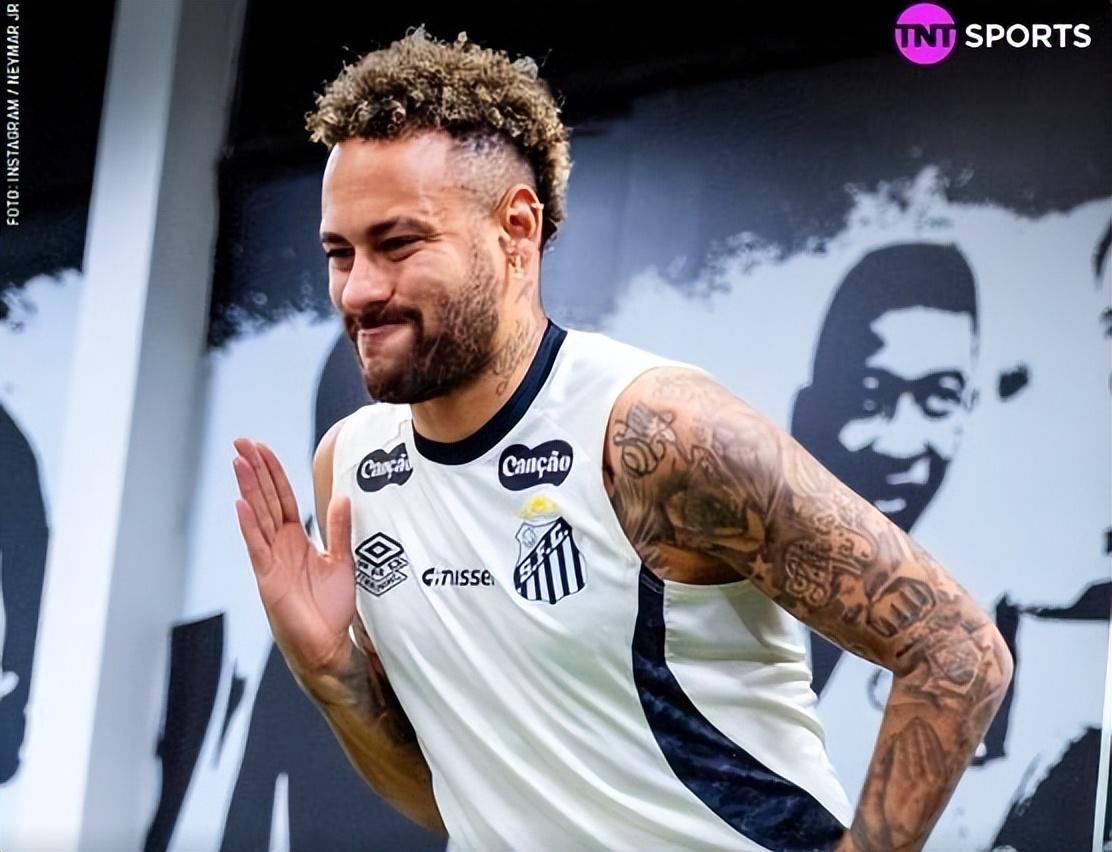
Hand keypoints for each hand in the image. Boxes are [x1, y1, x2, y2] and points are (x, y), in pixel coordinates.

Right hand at [233, 438, 355, 677]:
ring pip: (257, 517)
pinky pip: (257, 548)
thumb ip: (340, 529)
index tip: (261, 448)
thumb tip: (344, 497)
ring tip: (238, 462)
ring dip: (248, 489)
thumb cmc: (331, 607)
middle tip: (241, 443)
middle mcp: (279, 546)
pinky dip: (250, 526)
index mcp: (295, 539)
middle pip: (264, 500)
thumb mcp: (342, 560)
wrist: (327, 645)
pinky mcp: (268, 579)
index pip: (281, 497)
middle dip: (254, 471)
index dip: (272, 472)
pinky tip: (242, 505)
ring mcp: (270, 561)